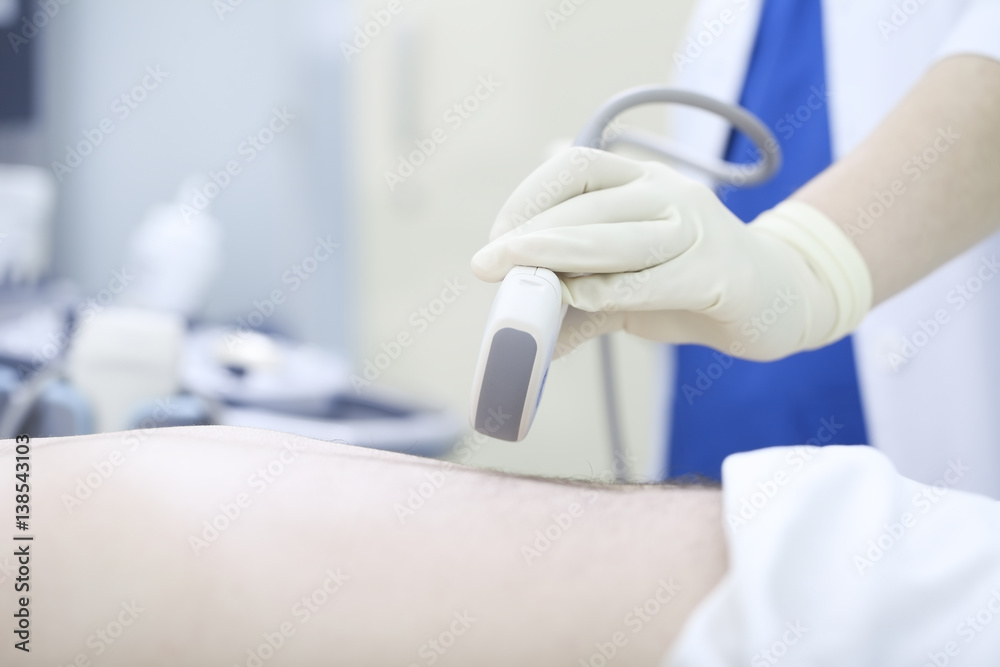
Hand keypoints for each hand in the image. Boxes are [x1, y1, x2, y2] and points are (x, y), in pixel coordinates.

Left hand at [471, 148, 870, 359]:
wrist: (779, 301)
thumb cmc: (692, 286)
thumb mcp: (628, 286)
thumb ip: (578, 297)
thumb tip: (520, 333)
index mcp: (644, 182)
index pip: (578, 166)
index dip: (531, 197)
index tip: (498, 239)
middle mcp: (670, 195)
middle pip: (592, 204)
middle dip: (532, 235)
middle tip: (487, 264)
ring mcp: (698, 232)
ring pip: (620, 238)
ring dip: (561, 256)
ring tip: (516, 282)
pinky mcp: (718, 275)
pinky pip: (657, 279)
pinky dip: (612, 289)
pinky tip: (577, 300)